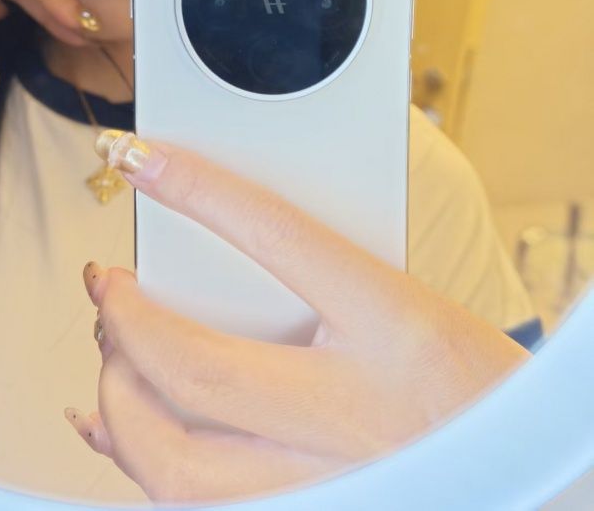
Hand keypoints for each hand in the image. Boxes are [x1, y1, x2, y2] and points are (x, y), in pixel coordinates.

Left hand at [67, 133, 529, 503]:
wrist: (525, 472)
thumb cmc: (473, 383)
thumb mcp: (411, 304)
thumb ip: (321, 277)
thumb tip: (224, 241)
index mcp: (397, 329)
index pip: (277, 237)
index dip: (197, 190)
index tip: (143, 159)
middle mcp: (355, 415)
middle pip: (197, 369)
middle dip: (125, 320)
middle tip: (109, 283)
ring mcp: (324, 480)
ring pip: (174, 460)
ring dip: (119, 395)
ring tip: (113, 349)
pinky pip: (189, 504)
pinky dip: (134, 458)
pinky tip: (112, 423)